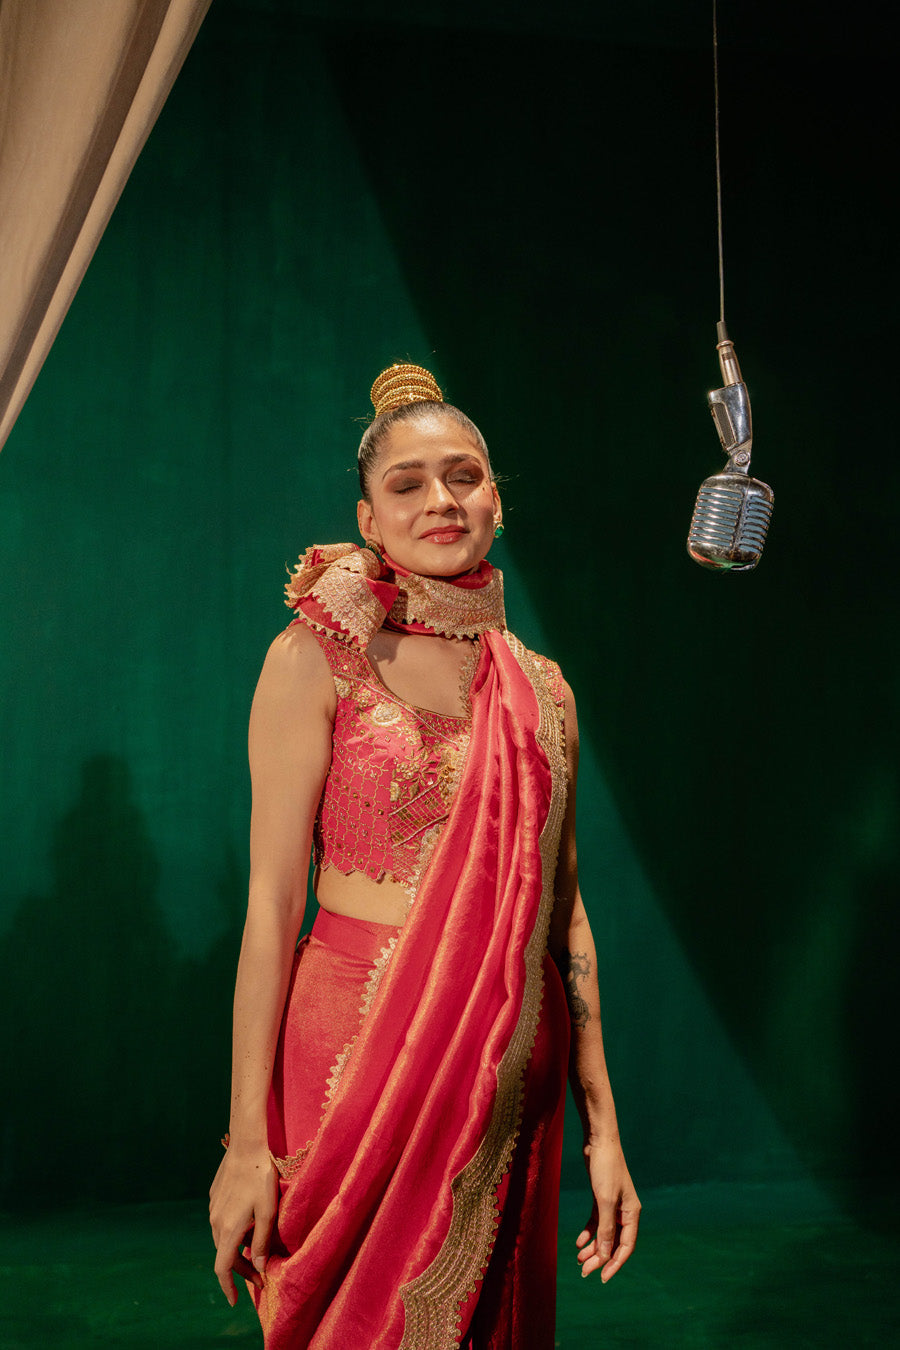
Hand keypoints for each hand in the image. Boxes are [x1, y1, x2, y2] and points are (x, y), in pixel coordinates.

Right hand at [209, 1140, 278, 1305]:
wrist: (246, 1145)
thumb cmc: (261, 1178)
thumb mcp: (267, 1212)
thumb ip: (261, 1242)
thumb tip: (259, 1267)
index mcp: (228, 1229)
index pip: (223, 1268)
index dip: (228, 1287)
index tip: (235, 1301)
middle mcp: (216, 1221)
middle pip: (225, 1255)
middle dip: (241, 1269)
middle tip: (261, 1275)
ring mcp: (213, 1208)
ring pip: (223, 1238)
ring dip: (237, 1250)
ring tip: (257, 1251)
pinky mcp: (215, 1196)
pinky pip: (222, 1221)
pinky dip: (234, 1232)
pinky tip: (248, 1224)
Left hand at [575, 1136, 640, 1282]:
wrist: (599, 1140)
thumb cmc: (606, 1168)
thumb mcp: (605, 1200)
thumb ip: (605, 1229)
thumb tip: (604, 1255)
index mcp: (632, 1213)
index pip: (626, 1246)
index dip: (614, 1264)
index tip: (602, 1278)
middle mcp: (625, 1211)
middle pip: (614, 1242)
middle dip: (600, 1258)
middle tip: (584, 1272)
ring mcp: (613, 1205)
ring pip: (604, 1233)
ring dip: (593, 1247)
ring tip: (579, 1259)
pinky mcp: (602, 1197)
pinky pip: (597, 1222)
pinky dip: (588, 1233)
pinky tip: (578, 1241)